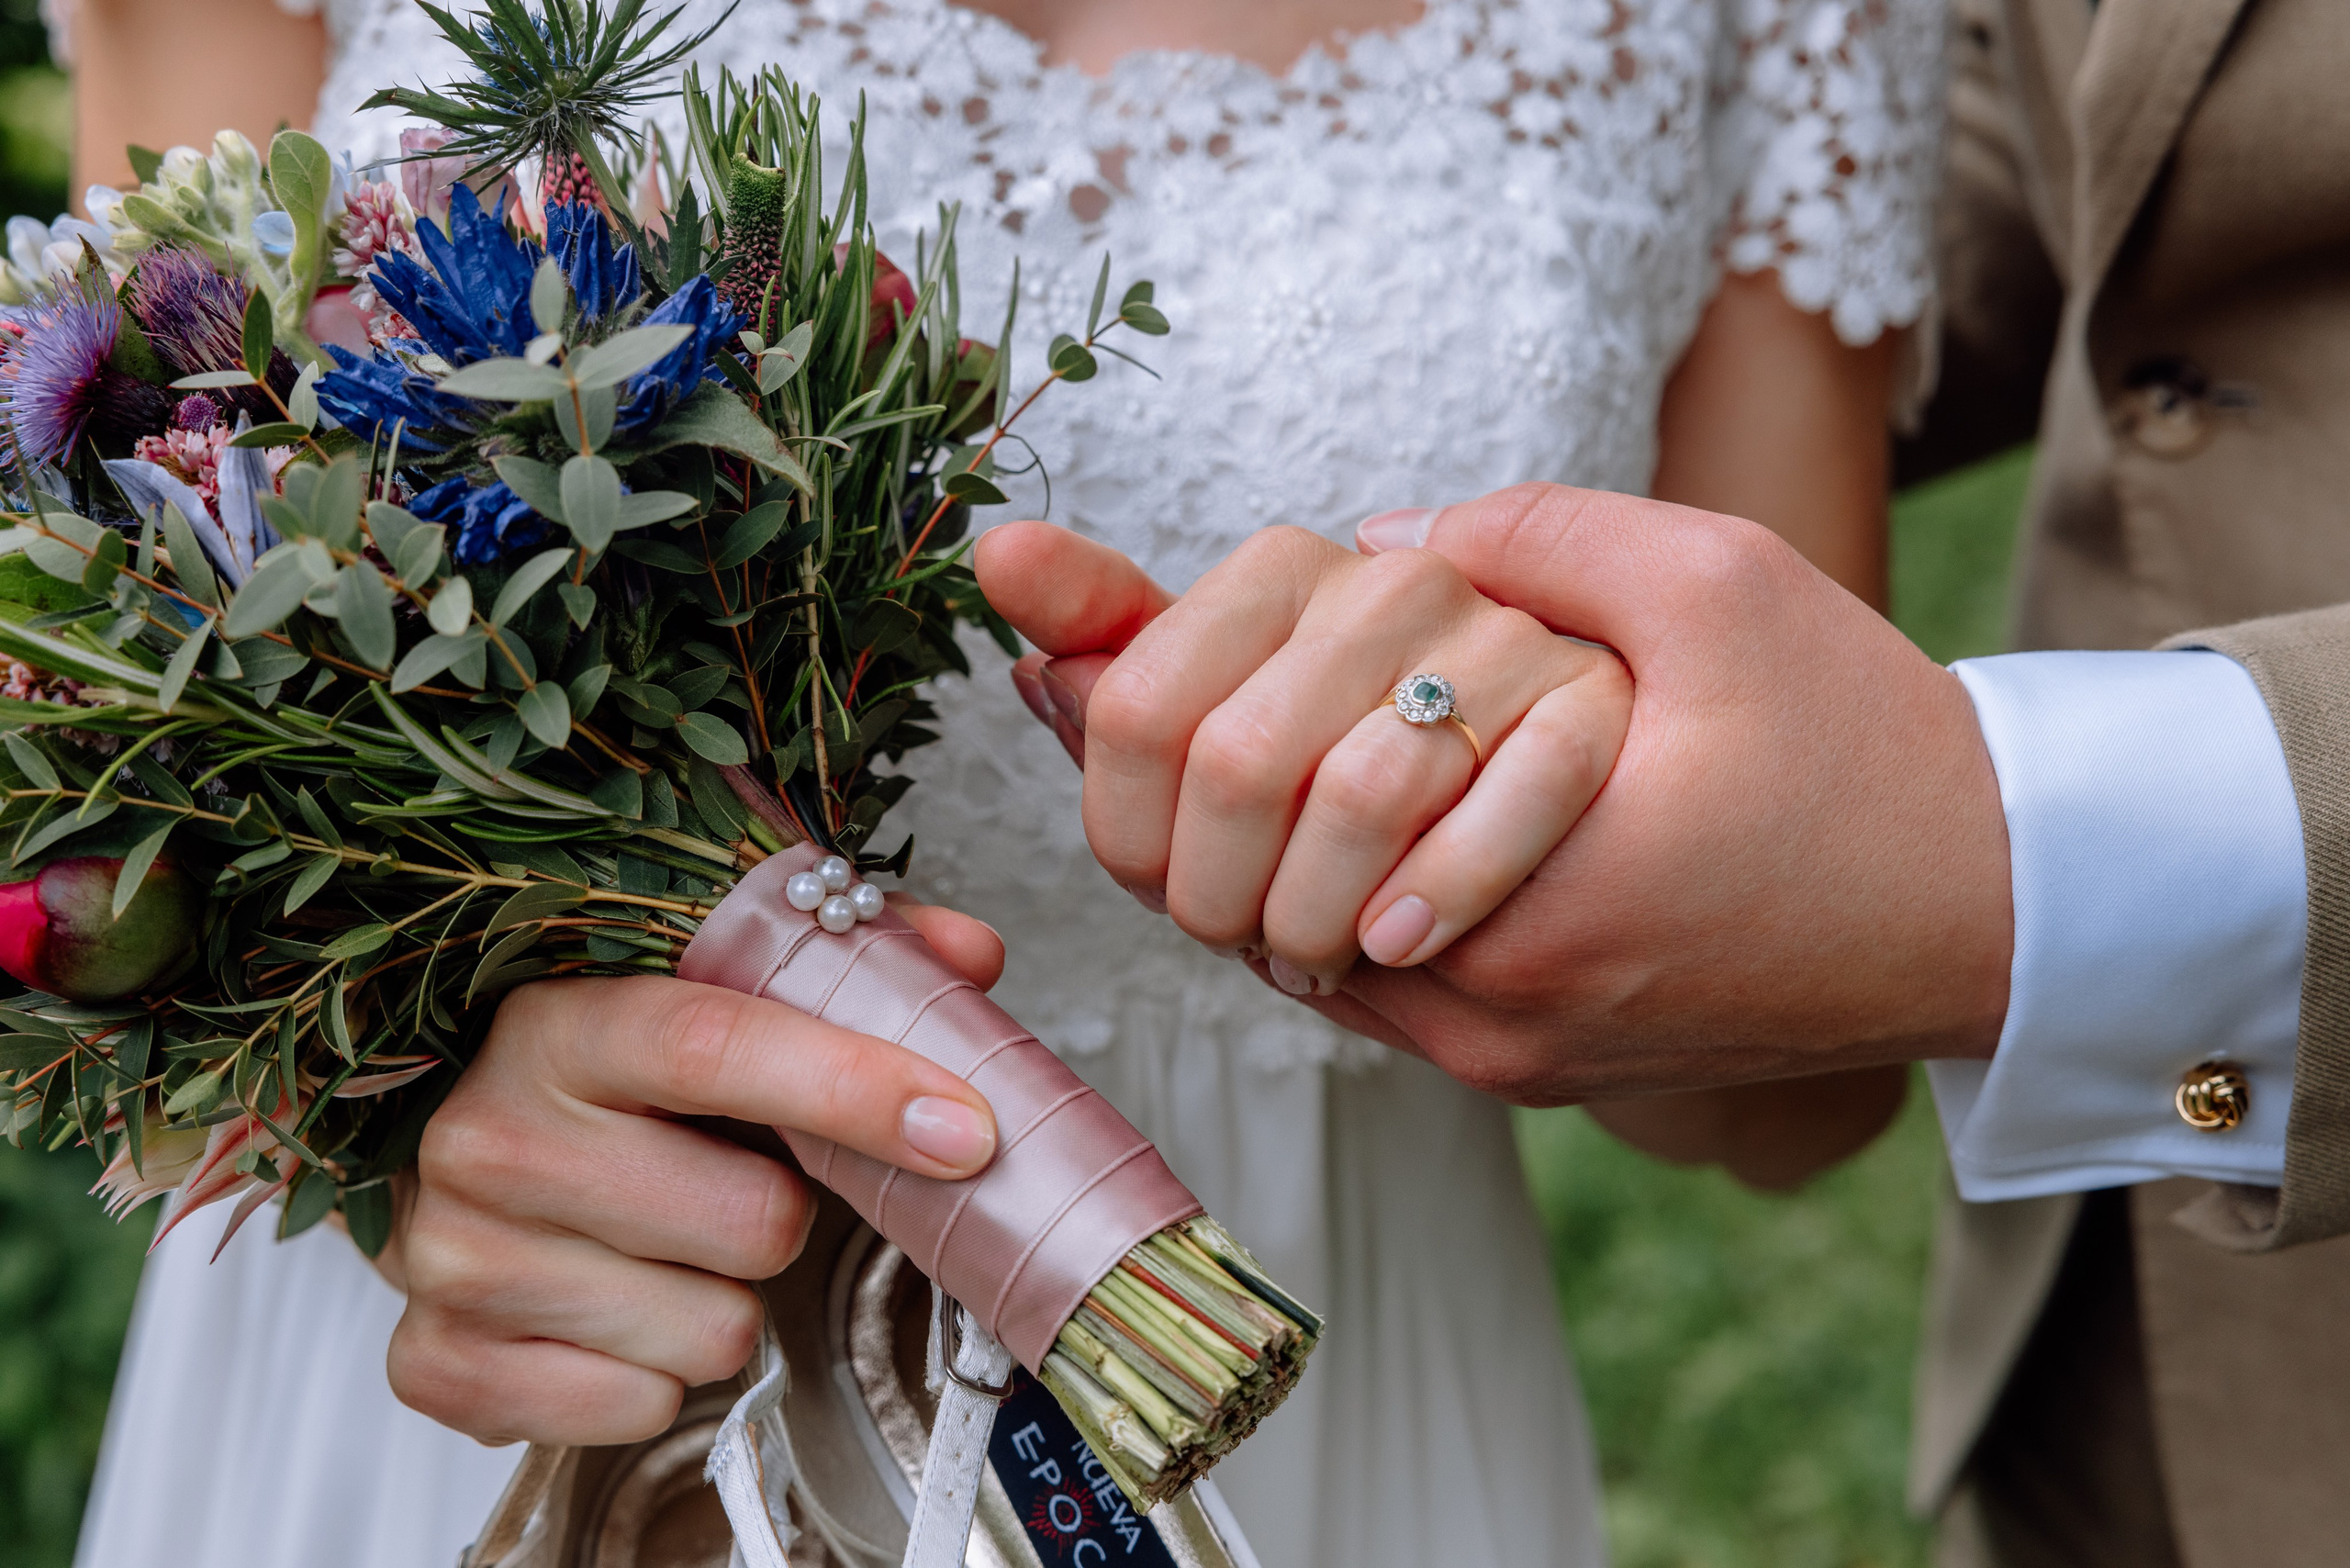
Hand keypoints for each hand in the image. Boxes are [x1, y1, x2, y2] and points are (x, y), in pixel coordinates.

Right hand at [378, 901, 1004, 1445]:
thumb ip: (838, 969)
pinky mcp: (443, 1364)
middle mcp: (493, 1137)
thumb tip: (964, 957)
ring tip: (666, 1248)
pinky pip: (643, 1405)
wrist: (420, 1157)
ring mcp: (459, 1257)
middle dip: (780, 1214)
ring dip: (723, 1301)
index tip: (964, 1126)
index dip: (857, 1088)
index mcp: (562, 1023)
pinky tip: (616, 1309)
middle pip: (751, 1220)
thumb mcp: (697, 997)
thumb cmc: (588, 1086)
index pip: (721, 1048)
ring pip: (714, 1330)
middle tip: (734, 1184)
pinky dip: (655, 1373)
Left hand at [989, 486, 2011, 1100]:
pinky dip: (1299, 883)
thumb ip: (1531, 533)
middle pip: (1220, 883)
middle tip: (1125, 669)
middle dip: (1170, 762)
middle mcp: (1481, 997)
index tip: (1030, 627)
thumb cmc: (1864, 743)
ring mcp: (1492, 1050)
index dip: (1128, 689)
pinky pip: (1348, 976)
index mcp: (1516, 875)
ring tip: (1207, 720)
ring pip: (1269, 942)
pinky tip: (1301, 792)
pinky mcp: (1517, 1069)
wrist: (1990, 911)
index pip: (1241, 787)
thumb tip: (1368, 532)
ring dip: (1224, 833)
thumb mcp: (1716, 582)